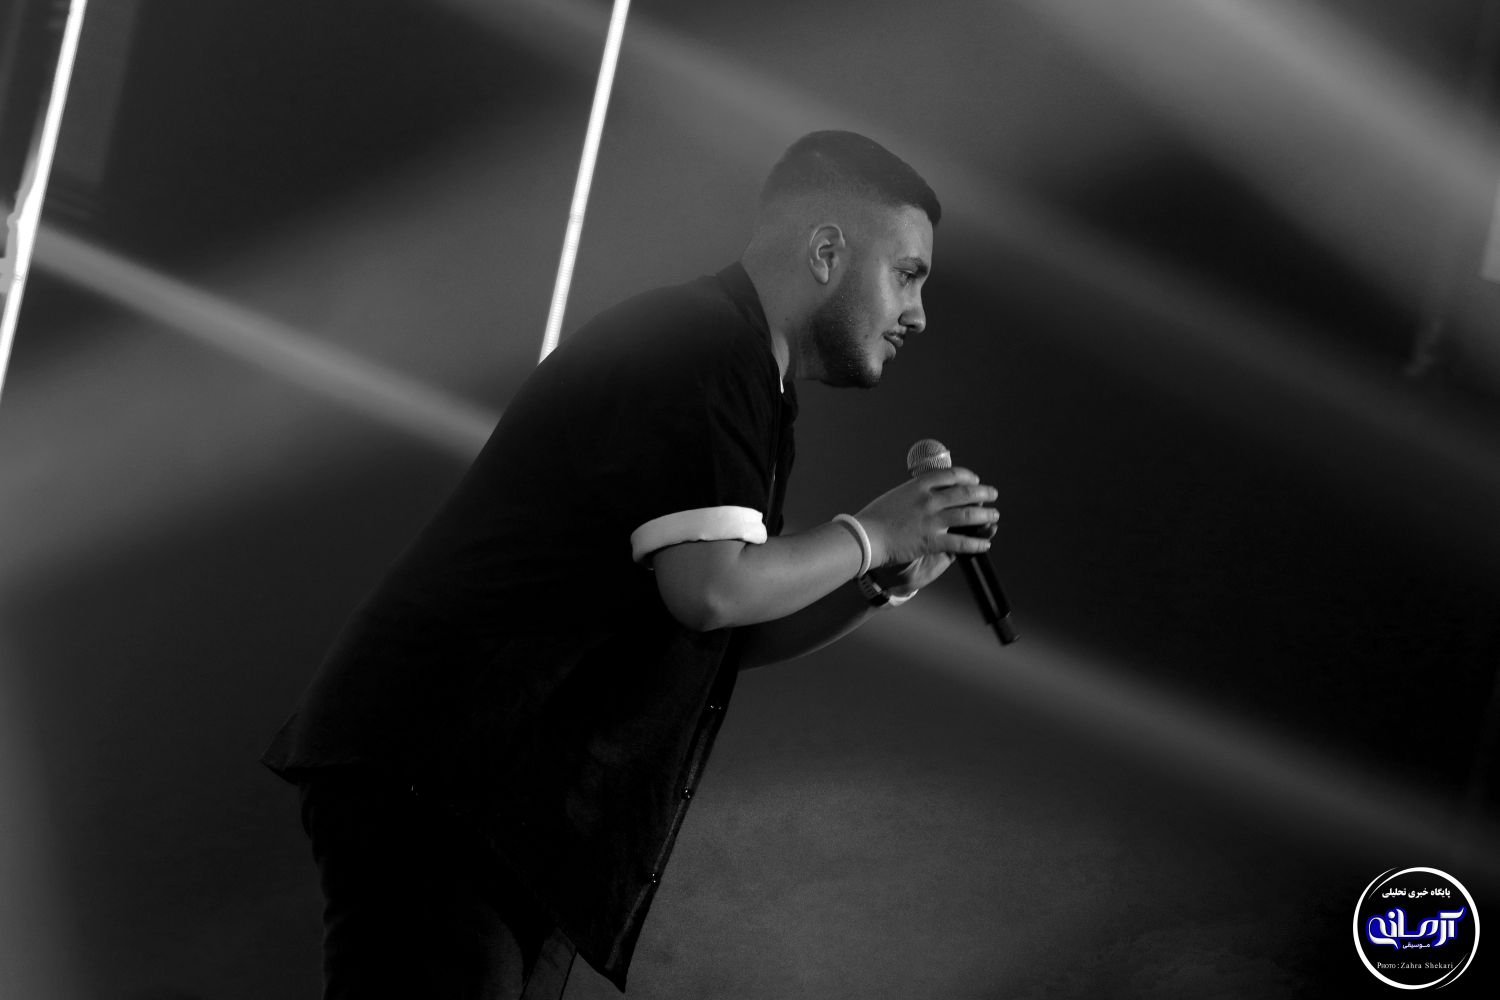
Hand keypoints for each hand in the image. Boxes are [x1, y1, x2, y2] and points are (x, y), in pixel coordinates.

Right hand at [854, 467, 997, 568]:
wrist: (865, 536)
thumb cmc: (875, 517)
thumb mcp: (896, 495)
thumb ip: (914, 492)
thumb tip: (926, 492)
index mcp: (919, 485)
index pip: (951, 475)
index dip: (968, 476)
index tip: (974, 480)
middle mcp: (929, 500)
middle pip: (965, 492)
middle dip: (983, 493)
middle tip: (993, 494)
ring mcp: (932, 520)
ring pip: (968, 516)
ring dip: (985, 515)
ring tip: (994, 516)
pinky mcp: (932, 540)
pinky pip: (961, 542)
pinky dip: (976, 543)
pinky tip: (986, 544)